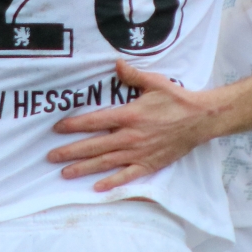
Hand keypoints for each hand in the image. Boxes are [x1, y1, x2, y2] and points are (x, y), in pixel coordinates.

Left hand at [46, 61, 219, 191]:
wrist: (201, 119)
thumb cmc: (176, 99)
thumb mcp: (154, 82)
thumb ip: (132, 75)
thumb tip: (116, 63)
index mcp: (129, 115)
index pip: (95, 121)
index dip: (74, 125)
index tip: (57, 128)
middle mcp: (130, 136)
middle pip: (94, 145)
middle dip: (70, 151)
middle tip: (50, 157)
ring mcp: (139, 152)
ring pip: (106, 163)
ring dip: (84, 168)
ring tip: (65, 174)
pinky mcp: (150, 164)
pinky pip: (128, 176)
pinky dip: (112, 183)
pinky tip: (97, 188)